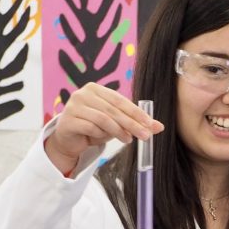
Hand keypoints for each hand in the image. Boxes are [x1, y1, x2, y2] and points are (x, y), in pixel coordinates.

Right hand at [44, 83, 164, 172]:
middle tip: (145, 135)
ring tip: (128, 140)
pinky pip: (90, 128)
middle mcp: (83, 94)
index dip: (136, 112)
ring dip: (119, 130)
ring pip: (103, 119)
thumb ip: (135, 123)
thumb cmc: (93, 128)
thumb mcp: (116, 124)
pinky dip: (101, 135)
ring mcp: (73, 106)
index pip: (120, 99)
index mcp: (95, 89)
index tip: (150, 123)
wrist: (69, 140)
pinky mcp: (68, 121)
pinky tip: (105, 139)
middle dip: (131, 123)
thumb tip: (159, 127)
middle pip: (113, 109)